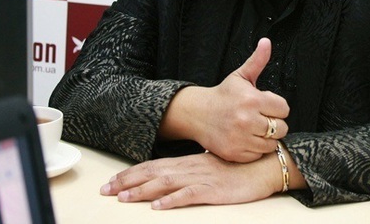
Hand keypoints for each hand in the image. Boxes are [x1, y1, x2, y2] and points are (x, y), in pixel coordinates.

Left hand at [100, 151, 281, 208]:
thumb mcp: (211, 165)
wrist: (264, 166)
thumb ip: (192, 168)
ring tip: (123, 198)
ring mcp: (202, 178)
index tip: (112, 181)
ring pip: (166, 183)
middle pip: (154, 172)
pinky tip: (159, 207)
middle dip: (128, 181)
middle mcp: (191, 167)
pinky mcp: (214, 191)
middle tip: (106, 190)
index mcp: (189, 162)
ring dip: (143, 191)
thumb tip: (173, 174)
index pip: (154, 165)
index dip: (132, 173)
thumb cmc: (238, 168)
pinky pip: (190, 195)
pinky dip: (172, 201)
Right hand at [160, 38, 289, 161]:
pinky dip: (255, 149)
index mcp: (252, 99)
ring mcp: (241, 138)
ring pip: (271, 143)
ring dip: (266, 137)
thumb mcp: (240, 76)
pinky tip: (246, 138)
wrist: (198, 114)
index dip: (277, 106)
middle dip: (274, 123)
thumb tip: (266, 42)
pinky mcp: (235, 153)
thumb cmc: (224, 95)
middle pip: (281, 128)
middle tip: (261, 118)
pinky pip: (258, 155)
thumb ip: (257, 60)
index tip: (266, 105)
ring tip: (255, 128)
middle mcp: (247, 120)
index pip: (284, 108)